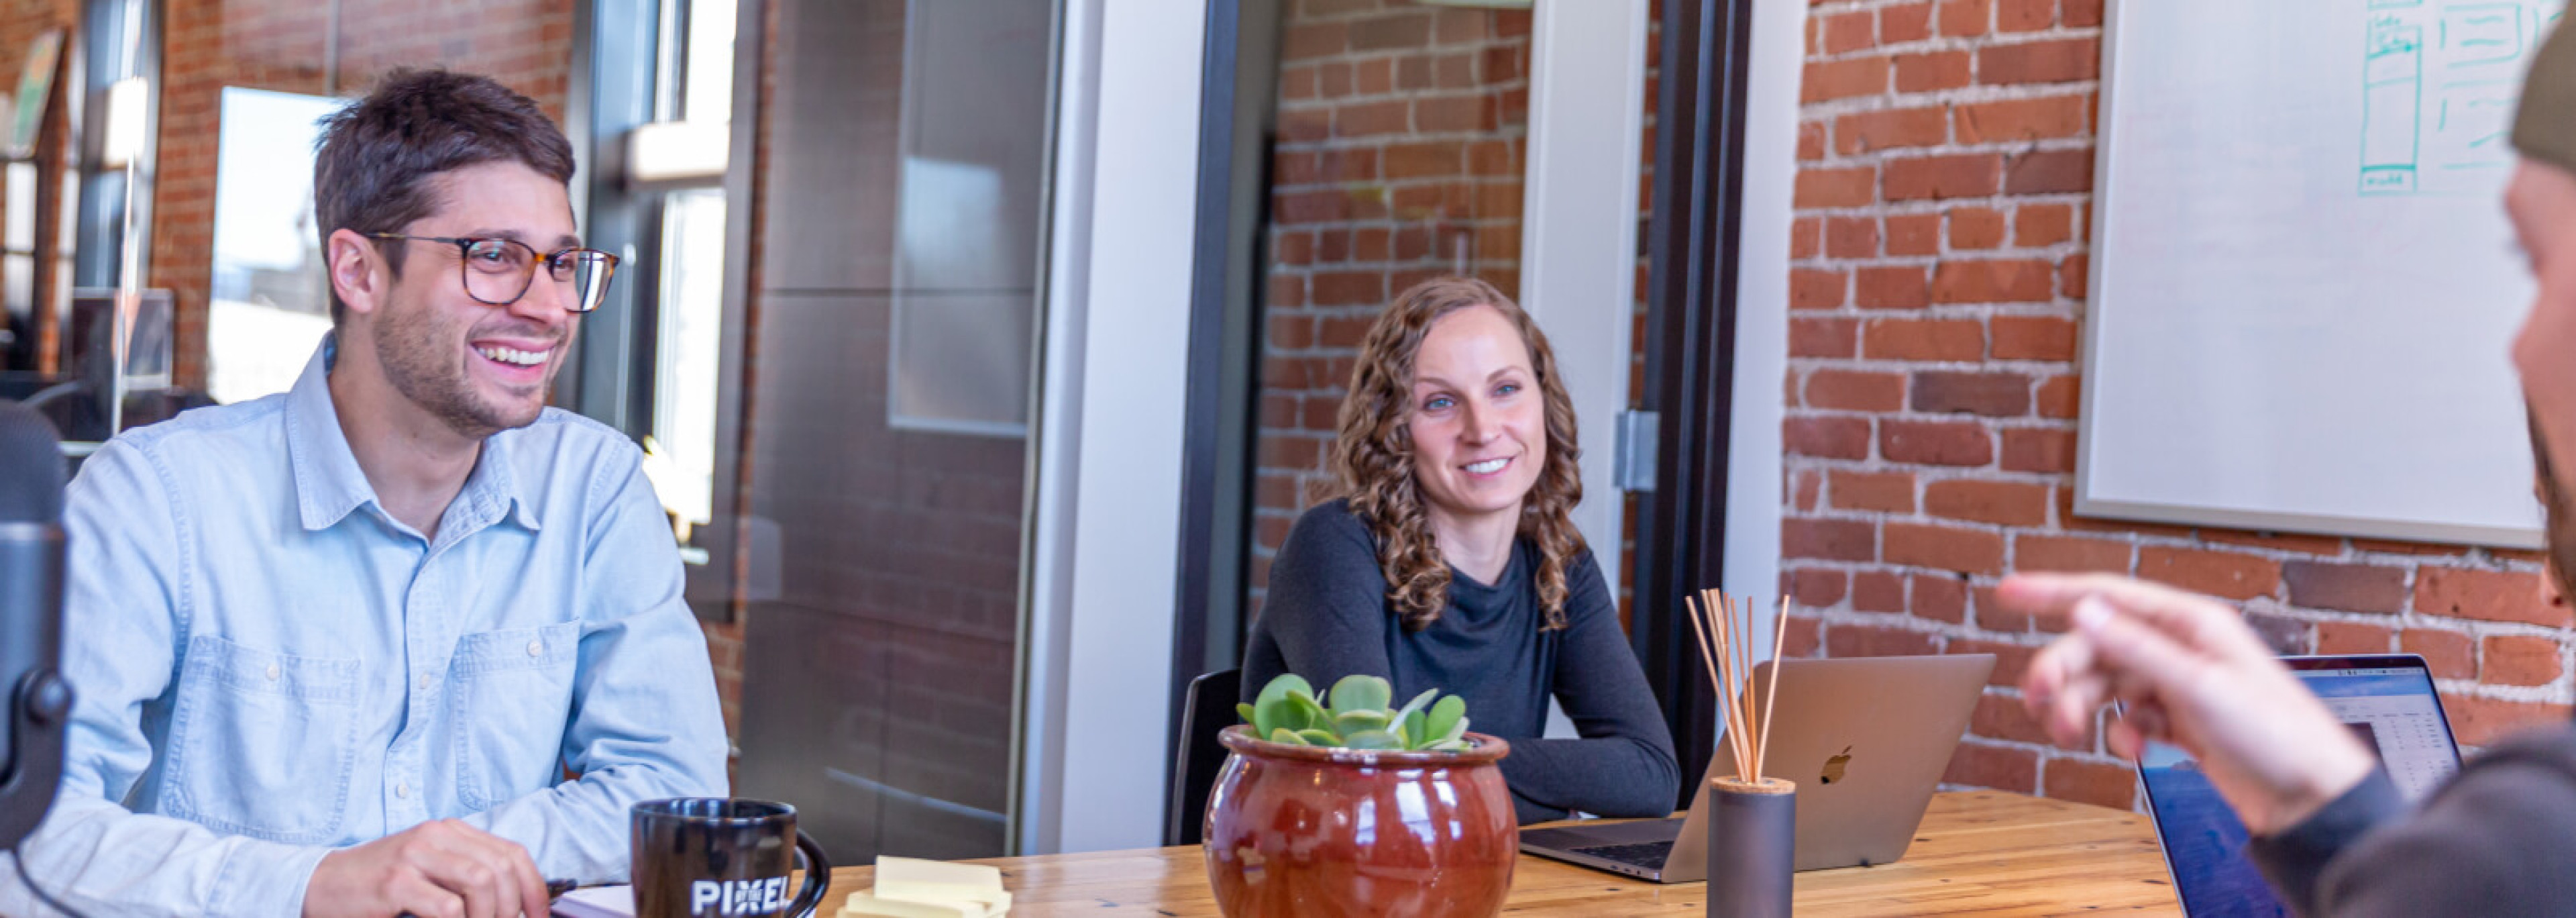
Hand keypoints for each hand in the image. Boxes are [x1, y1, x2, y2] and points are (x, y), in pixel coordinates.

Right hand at [303, 819, 550, 917]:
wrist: (321, 885)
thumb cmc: (380, 885)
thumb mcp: (429, 870)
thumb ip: (467, 876)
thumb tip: (515, 905)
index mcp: (450, 830)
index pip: (512, 853)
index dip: (534, 888)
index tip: (540, 915)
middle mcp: (436, 835)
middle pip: (501, 868)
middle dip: (513, 907)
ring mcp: (414, 856)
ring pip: (481, 882)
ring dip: (489, 917)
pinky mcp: (395, 882)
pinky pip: (447, 908)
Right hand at [2000, 573, 2377, 833]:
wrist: (2309, 797)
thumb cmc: (2278, 736)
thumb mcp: (2199, 686)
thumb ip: (2136, 647)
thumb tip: (2085, 611)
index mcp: (2190, 624)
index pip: (2107, 596)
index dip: (2052, 592)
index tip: (2008, 592)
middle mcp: (2181, 648)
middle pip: (2097, 646)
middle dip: (2062, 673)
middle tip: (2038, 702)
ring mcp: (2179, 685)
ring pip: (2106, 684)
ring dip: (2082, 708)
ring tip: (2071, 734)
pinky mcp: (2179, 721)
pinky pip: (2128, 717)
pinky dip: (2119, 733)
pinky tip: (2133, 749)